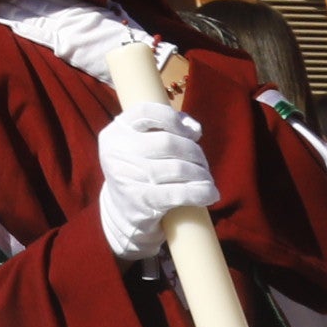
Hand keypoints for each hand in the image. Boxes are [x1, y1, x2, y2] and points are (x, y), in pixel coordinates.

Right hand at [94, 101, 216, 263]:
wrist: (122, 214)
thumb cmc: (139, 172)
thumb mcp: (142, 145)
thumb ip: (166, 127)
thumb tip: (194, 129)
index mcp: (116, 132)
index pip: (146, 111)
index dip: (173, 118)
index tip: (192, 133)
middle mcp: (117, 152)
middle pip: (168, 142)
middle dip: (194, 152)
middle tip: (203, 164)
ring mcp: (128, 178)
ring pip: (178, 168)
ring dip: (201, 174)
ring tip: (206, 180)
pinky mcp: (141, 202)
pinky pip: (179, 193)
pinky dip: (200, 193)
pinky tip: (210, 195)